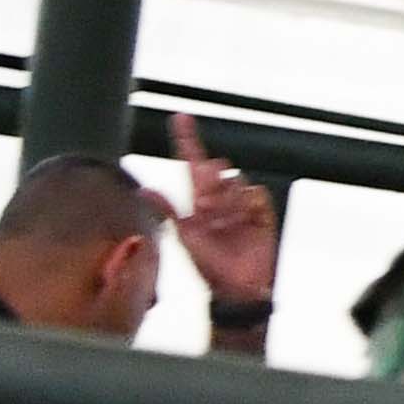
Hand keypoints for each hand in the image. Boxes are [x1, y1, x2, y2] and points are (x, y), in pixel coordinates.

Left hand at [164, 117, 279, 306]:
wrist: (236, 286)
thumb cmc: (208, 263)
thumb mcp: (184, 235)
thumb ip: (166, 209)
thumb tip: (142, 190)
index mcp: (199, 201)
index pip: (192, 163)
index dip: (187, 139)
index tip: (181, 117)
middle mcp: (220, 199)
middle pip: (216, 169)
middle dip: (210, 177)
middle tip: (205, 198)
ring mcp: (241, 206)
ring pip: (236, 180)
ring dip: (226, 195)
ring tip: (221, 217)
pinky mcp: (261, 214)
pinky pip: (256, 194)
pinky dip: (248, 201)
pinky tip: (241, 215)